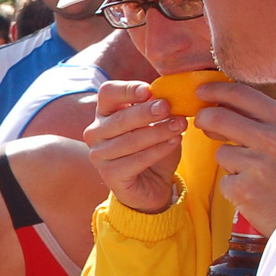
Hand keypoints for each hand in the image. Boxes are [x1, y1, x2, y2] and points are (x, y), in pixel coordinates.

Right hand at [84, 81, 186, 214]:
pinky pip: (136, 160)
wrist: (151, 185)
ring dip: (157, 132)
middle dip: (146, 112)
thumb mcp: (157, 124)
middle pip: (119, 118)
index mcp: (105, 112)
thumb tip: (168, 95)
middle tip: (167, 107)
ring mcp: (99, 154)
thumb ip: (158, 109)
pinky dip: (158, 150)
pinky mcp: (109, 174)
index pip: (108, 93)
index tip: (148, 91)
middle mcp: (96, 132)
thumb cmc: (152, 148)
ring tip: (180, 126)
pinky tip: (174, 143)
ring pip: (129, 140)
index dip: (126, 90)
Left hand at [192, 82, 275, 233]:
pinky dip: (234, 188)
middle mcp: (273, 138)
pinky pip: (224, 181)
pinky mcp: (243, 189)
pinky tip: (256, 194)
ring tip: (257, 176)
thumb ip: (263, 121)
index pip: (242, 94)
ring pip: (221, 153)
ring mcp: (258, 164)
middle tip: (202, 123)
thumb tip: (220, 104)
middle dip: (204, 118)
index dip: (216, 89)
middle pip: (218, 117)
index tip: (200, 89)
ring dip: (230, 164)